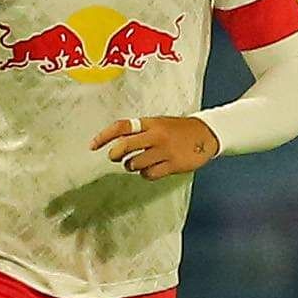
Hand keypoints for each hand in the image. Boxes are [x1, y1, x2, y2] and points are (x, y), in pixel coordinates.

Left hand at [90, 116, 218, 180]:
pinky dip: (146, 174)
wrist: (206, 134)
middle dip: (114, 154)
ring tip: (138, 162)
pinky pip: (149, 174)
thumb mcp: (158, 123)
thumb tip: (115, 143)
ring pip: (135, 163)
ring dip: (132, 165)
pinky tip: (151, 169)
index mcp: (150, 123)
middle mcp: (155, 136)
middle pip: (124, 146)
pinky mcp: (173, 164)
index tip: (92, 146)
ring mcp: (164, 151)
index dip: (103, 136)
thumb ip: (139, 131)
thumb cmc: (177, 130)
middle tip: (114, 157)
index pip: (121, 127)